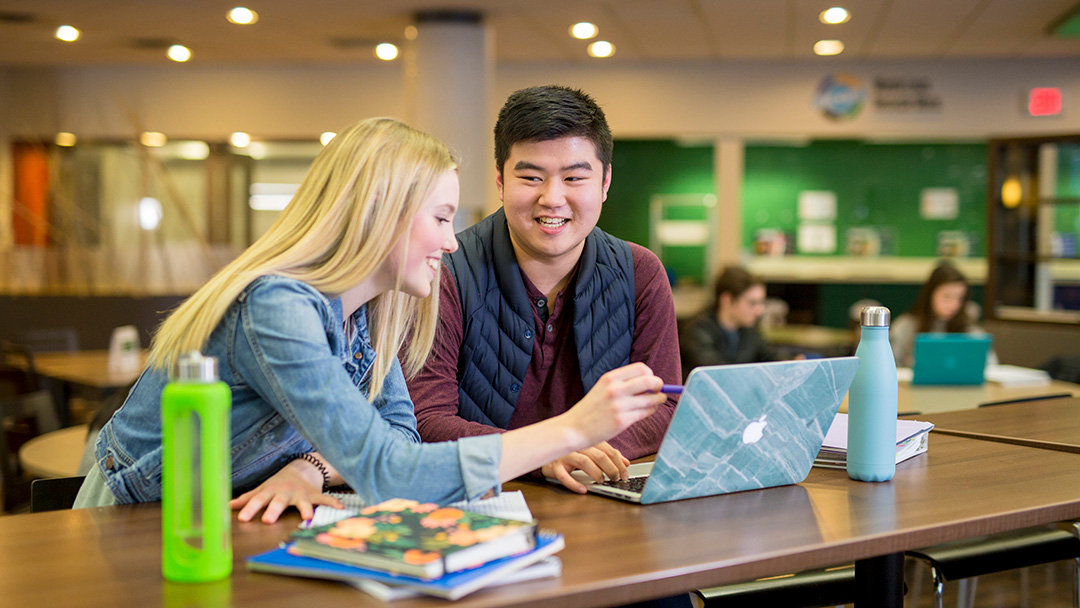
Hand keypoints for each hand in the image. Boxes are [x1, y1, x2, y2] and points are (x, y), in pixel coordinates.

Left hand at [229, 458, 343, 523]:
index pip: (258, 500)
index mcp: (271, 491)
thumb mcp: (263, 489)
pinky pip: (325, 500)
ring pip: (303, 502)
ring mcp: (301, 493)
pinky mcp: (315, 495)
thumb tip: (227, 505)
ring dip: (305, 509)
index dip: (250, 509)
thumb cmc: (278, 484)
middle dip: (274, 510)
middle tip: (268, 520)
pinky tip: (341, 510)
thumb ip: (248, 498)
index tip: (242, 518)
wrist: (302, 469)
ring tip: (308, 517)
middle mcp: (285, 492)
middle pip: (278, 502)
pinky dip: (333, 504)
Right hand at [541, 442, 629, 493]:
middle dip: (611, 469)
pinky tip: (584, 490)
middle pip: (599, 455)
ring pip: (584, 462)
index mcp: (587, 439)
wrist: (545, 450)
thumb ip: (608, 455)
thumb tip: (626, 463)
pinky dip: (575, 484)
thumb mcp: (591, 451)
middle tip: (615, 479)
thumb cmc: (572, 452)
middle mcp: (576, 445)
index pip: (608, 449)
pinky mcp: (554, 466)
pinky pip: (564, 476)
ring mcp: (564, 455)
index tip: (625, 474)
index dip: (619, 463)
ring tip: (602, 482)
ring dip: (596, 474)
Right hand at [564, 362, 665, 448]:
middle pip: (650, 381)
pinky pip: (645, 413)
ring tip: (655, 402)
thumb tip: (650, 382)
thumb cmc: (591, 409)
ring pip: (651, 399)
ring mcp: (619, 406)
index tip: (651, 381)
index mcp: (610, 378)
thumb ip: (623, 383)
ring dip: (658, 400)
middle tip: (659, 390)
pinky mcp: (622, 421)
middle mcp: (615, 389)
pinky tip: (646, 411)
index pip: (641, 368)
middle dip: (659, 386)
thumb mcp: (603, 388)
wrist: (574, 428)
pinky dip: (650, 411)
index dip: (650, 374)